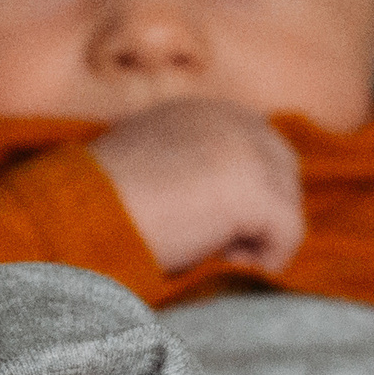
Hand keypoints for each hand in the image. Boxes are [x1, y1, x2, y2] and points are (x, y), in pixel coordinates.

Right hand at [91, 97, 304, 272]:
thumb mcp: (152, 164)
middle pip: (284, 174)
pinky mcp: (256, 190)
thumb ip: (193, 167)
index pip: (260, 150)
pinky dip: (266, 259)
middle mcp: (234, 120)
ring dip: (260, 238)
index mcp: (206, 111)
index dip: (247, 195)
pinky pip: (289, 234)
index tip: (212, 228)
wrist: (84, 215)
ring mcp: (250, 152)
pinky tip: (225, 263)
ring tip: (213, 253)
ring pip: (288, 205)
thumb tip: (225, 206)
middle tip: (220, 246)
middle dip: (263, 215)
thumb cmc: (104, 204)